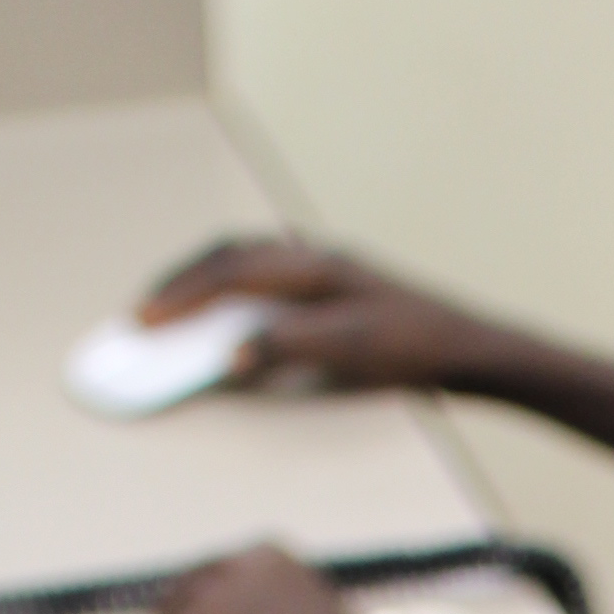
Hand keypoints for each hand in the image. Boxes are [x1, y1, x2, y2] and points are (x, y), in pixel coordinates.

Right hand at [135, 234, 494, 396]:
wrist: (471, 349)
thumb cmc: (419, 349)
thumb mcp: (352, 351)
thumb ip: (289, 348)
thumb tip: (229, 357)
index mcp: (313, 266)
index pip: (229, 271)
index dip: (181, 295)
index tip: (143, 320)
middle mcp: (313, 257)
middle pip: (228, 256)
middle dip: (180, 284)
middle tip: (142, 315)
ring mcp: (323, 269)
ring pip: (245, 261)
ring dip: (203, 283)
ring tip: (172, 311)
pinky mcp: (332, 289)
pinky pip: (265, 277)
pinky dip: (232, 291)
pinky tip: (225, 316)